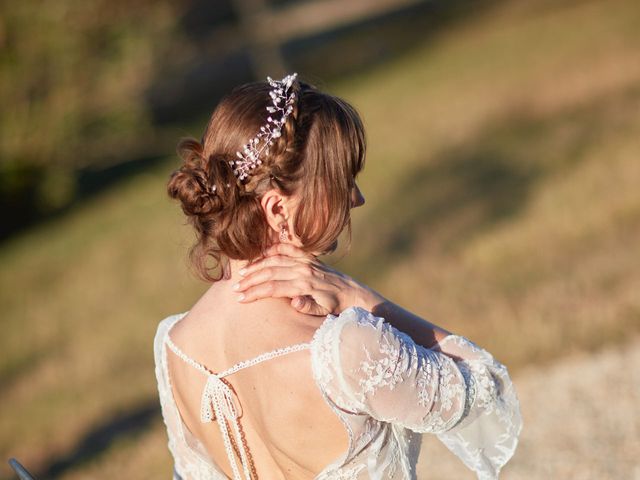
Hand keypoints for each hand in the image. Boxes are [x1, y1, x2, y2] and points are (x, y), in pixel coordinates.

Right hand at [235, 243, 382, 315]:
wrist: (352, 293)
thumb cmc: (335, 306)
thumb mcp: (324, 312)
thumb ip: (309, 307)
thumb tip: (295, 302)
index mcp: (304, 285)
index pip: (272, 288)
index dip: (254, 292)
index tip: (240, 298)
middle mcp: (303, 271)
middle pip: (270, 273)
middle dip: (250, 280)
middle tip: (235, 287)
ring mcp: (306, 262)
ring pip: (275, 260)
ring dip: (257, 265)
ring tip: (242, 272)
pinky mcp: (309, 257)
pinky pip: (289, 249)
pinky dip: (274, 249)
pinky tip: (262, 254)